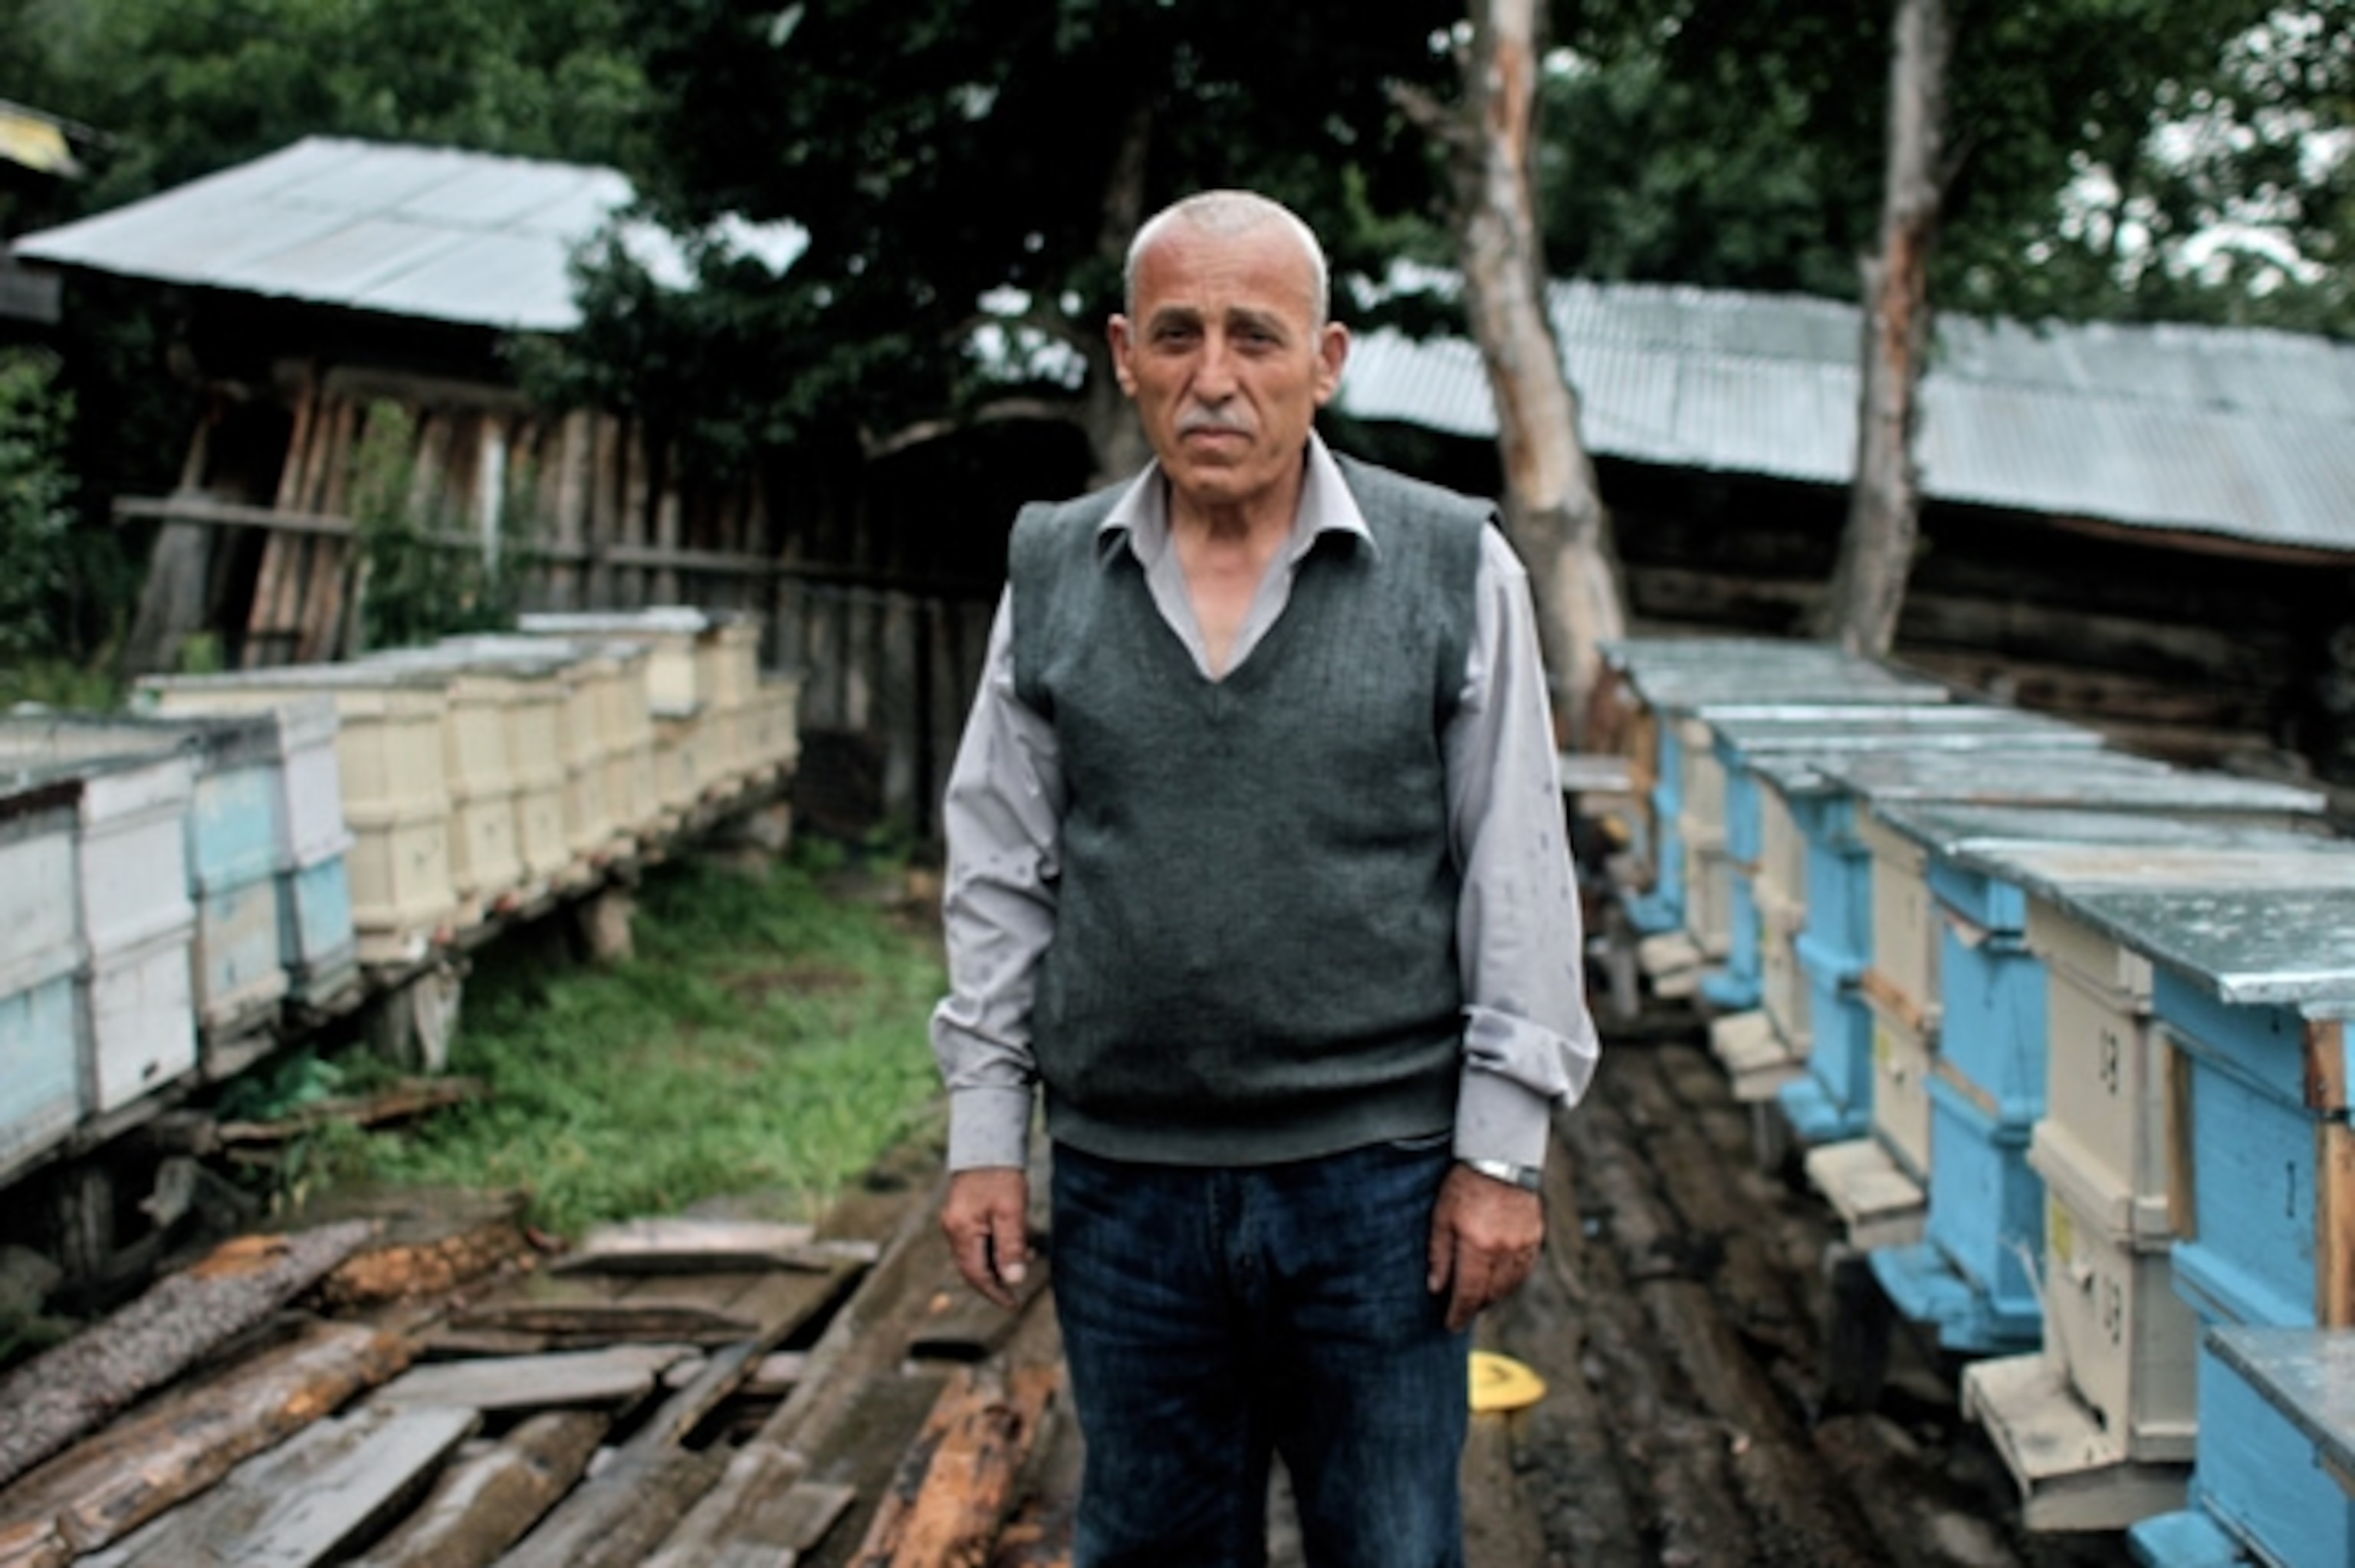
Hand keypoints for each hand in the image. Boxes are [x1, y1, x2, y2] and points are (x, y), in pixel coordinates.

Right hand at [941, 1166, 1030, 1308]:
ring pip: (973, 1254)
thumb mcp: (1011, 1212)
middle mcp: (952, 1229)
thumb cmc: (1001, 1176)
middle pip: (971, 1267)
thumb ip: (1011, 1246)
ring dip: (994, 1265)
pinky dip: (991, 1249)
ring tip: (1019, 1264)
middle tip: (1015, 1292)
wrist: (988, 1141)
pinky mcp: (961, 1212)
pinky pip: (974, 1241)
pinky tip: (1009, 1244)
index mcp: (961, 1232)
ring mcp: (954, 1220)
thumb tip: (1014, 1280)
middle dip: (993, 1282)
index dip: (995, 1292)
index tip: (1013, 1304)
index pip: (976, 1274)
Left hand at [1426, 1162, 1543, 1331]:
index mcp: (1477, 1246)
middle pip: (1490, 1294)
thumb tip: (1436, 1288)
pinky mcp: (1535, 1239)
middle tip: (1462, 1310)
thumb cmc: (1465, 1186)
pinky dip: (1510, 1281)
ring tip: (1479, 1297)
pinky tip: (1499, 1280)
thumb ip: (1439, 1255)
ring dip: (1493, 1296)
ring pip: (1509, 1286)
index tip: (1451, 1325)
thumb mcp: (1441, 1217)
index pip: (1469, 1293)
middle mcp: (1504, 1250)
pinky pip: (1523, 1271)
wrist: (1501, 1160)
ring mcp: (1523, 1246)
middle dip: (1475, 1306)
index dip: (1459, 1313)